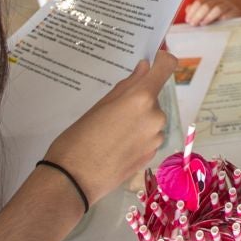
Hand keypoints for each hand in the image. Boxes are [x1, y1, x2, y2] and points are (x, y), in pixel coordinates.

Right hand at [41, 54, 175, 204]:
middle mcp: (156, 116)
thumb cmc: (78, 139)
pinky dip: (137, 135)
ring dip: (138, 118)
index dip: (162, 59)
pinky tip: (115, 145)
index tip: (151, 60)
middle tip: (112, 110)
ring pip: (151, 117)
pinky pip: (148, 135)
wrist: (73, 181)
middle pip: (153, 96)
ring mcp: (156, 138)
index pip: (166, 66)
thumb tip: (144, 68)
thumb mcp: (99, 106)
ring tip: (110, 131)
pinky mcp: (152, 155)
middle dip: (139, 98)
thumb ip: (126, 86)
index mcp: (141, 99)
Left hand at [182, 0, 240, 27]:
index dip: (193, 11)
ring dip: (208, 17)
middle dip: (198, 15)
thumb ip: (196, 10)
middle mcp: (219, 0)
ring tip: (203, 24)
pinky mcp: (235, 12)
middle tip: (193, 24)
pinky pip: (228, 15)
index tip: (188, 20)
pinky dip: (222, 19)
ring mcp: (227, 6)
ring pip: (217, 9)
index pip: (199, 2)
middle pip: (207, 5)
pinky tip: (217, 24)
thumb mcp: (206, 10)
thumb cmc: (218, 14)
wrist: (236, 12)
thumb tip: (188, 11)